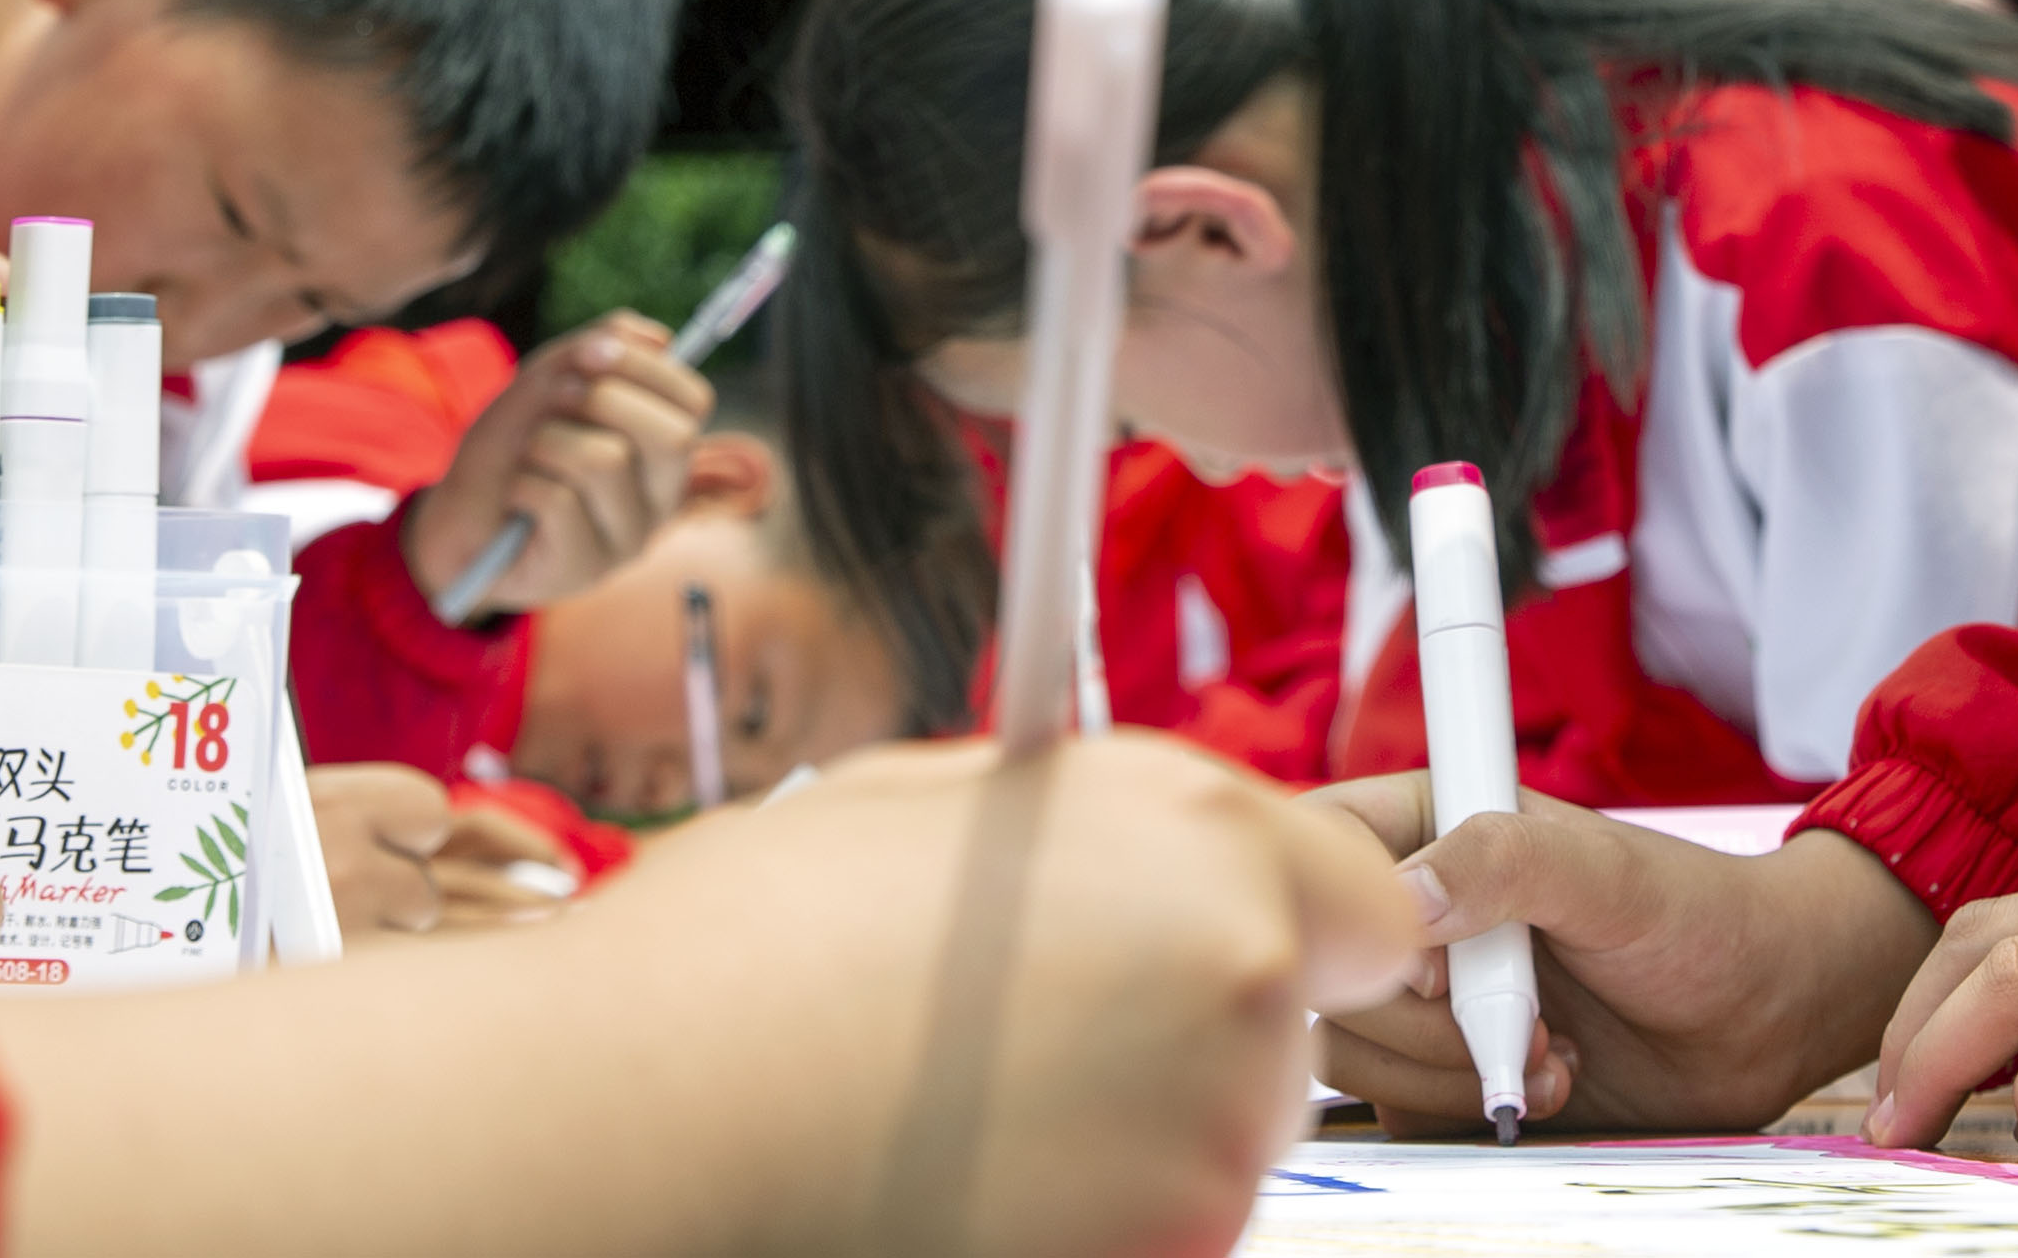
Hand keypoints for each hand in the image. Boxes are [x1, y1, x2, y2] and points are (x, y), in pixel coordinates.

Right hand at [0, 730, 1409, 1257]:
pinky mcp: (1165, 1252)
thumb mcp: (948, 804)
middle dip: (1194, 1025)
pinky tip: (967, 1176)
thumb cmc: (753, 950)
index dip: (1293, 928)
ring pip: (1226, 1136)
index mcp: (1203, 832)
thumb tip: (1150, 845)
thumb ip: (1101, 825)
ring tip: (967, 1101)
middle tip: (1033, 1029)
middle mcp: (1242, 977)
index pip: (1369, 899)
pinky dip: (1091, 1214)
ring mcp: (1213, 1137)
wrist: (648, 1110)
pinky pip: (1163, 1226)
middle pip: (1291, 1023)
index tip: (1221, 951)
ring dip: (1134, 1127)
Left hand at [398, 317, 710, 609]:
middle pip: (673, 436)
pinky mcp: (585, 567)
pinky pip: (558, 501)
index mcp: (662, 451)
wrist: (457, 520)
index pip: (693, 401)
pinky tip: (516, 498)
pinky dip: (522, 483)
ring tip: (529, 457)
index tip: (590, 352)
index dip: (646, 366)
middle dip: (603, 399)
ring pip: (606, 462)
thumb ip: (590, 352)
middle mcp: (660, 498)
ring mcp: (627, 539)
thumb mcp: (543, 386)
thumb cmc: (511, 451)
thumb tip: (655, 336)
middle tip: (557, 399)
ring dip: (548, 442)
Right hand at [1309, 779, 1937, 1138]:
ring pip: (1352, 1053)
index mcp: (1433, 828)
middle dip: (1421, 1019)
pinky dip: (1468, 1111)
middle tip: (1525, 1013)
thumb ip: (1504, 860)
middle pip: (1326, 975)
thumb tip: (1405, 898)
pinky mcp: (1446, 1075)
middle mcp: (1418, 914)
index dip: (1346, 915)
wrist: (1760, 1014)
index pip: (1317, 849)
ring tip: (1555, 1048)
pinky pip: (1399, 1112)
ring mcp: (1427, 1001)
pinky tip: (1551, 1083)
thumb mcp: (1604, 872)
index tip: (1436, 961)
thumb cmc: (1695, 916)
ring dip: (1451, 1071)